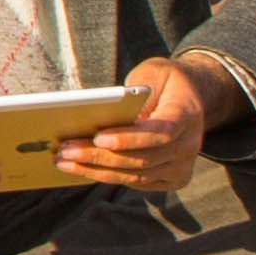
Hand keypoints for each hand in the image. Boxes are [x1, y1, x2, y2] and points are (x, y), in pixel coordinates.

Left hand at [51, 55, 237, 194]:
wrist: (191, 96)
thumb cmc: (165, 81)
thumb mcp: (153, 73)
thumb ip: (134, 91)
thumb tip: (104, 112)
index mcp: (187, 116)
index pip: (160, 133)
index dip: (129, 138)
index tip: (98, 137)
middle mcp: (189, 146)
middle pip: (143, 159)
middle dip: (100, 156)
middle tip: (65, 150)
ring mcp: (182, 166)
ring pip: (136, 175)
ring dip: (96, 170)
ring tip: (64, 161)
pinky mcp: (170, 179)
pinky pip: (136, 182)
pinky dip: (106, 176)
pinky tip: (80, 168)